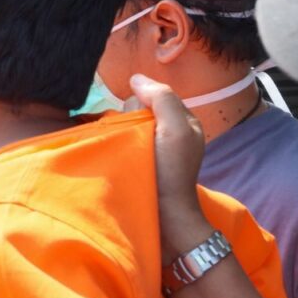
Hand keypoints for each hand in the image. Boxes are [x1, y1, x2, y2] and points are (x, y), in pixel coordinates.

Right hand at [129, 74, 213, 262]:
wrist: (164, 218)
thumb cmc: (172, 172)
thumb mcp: (175, 129)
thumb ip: (161, 99)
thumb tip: (135, 79)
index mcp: (181, 120)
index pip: (151, 96)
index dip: (141, 104)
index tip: (138, 122)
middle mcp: (167, 133)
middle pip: (137, 111)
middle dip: (129, 120)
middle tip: (132, 140)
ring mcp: (152, 151)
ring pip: (127, 127)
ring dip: (120, 134)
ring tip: (121, 151)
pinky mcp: (138, 166)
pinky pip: (122, 145)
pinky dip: (117, 148)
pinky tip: (116, 157)